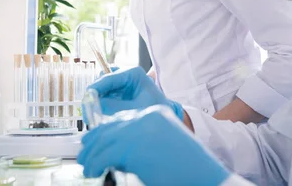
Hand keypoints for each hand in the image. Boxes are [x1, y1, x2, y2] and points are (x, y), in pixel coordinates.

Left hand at [78, 105, 229, 185]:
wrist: (206, 177)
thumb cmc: (186, 168)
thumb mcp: (161, 146)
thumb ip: (140, 142)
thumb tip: (114, 152)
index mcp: (155, 114)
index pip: (122, 118)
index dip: (105, 131)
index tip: (93, 142)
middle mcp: (146, 117)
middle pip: (110, 126)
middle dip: (94, 142)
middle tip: (85, 155)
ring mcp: (138, 129)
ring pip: (103, 140)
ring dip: (92, 155)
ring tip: (87, 167)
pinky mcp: (132, 146)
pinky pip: (103, 155)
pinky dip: (94, 164)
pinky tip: (94, 171)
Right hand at [87, 67, 182, 119]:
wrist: (166, 118)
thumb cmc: (155, 111)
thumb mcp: (134, 110)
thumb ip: (113, 106)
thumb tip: (95, 104)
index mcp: (133, 73)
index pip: (108, 77)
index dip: (95, 88)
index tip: (87, 99)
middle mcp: (126, 75)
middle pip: (102, 80)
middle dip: (96, 95)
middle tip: (91, 110)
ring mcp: (122, 83)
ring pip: (102, 88)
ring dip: (98, 100)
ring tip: (98, 115)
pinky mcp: (119, 92)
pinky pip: (105, 96)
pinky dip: (102, 104)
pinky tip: (104, 115)